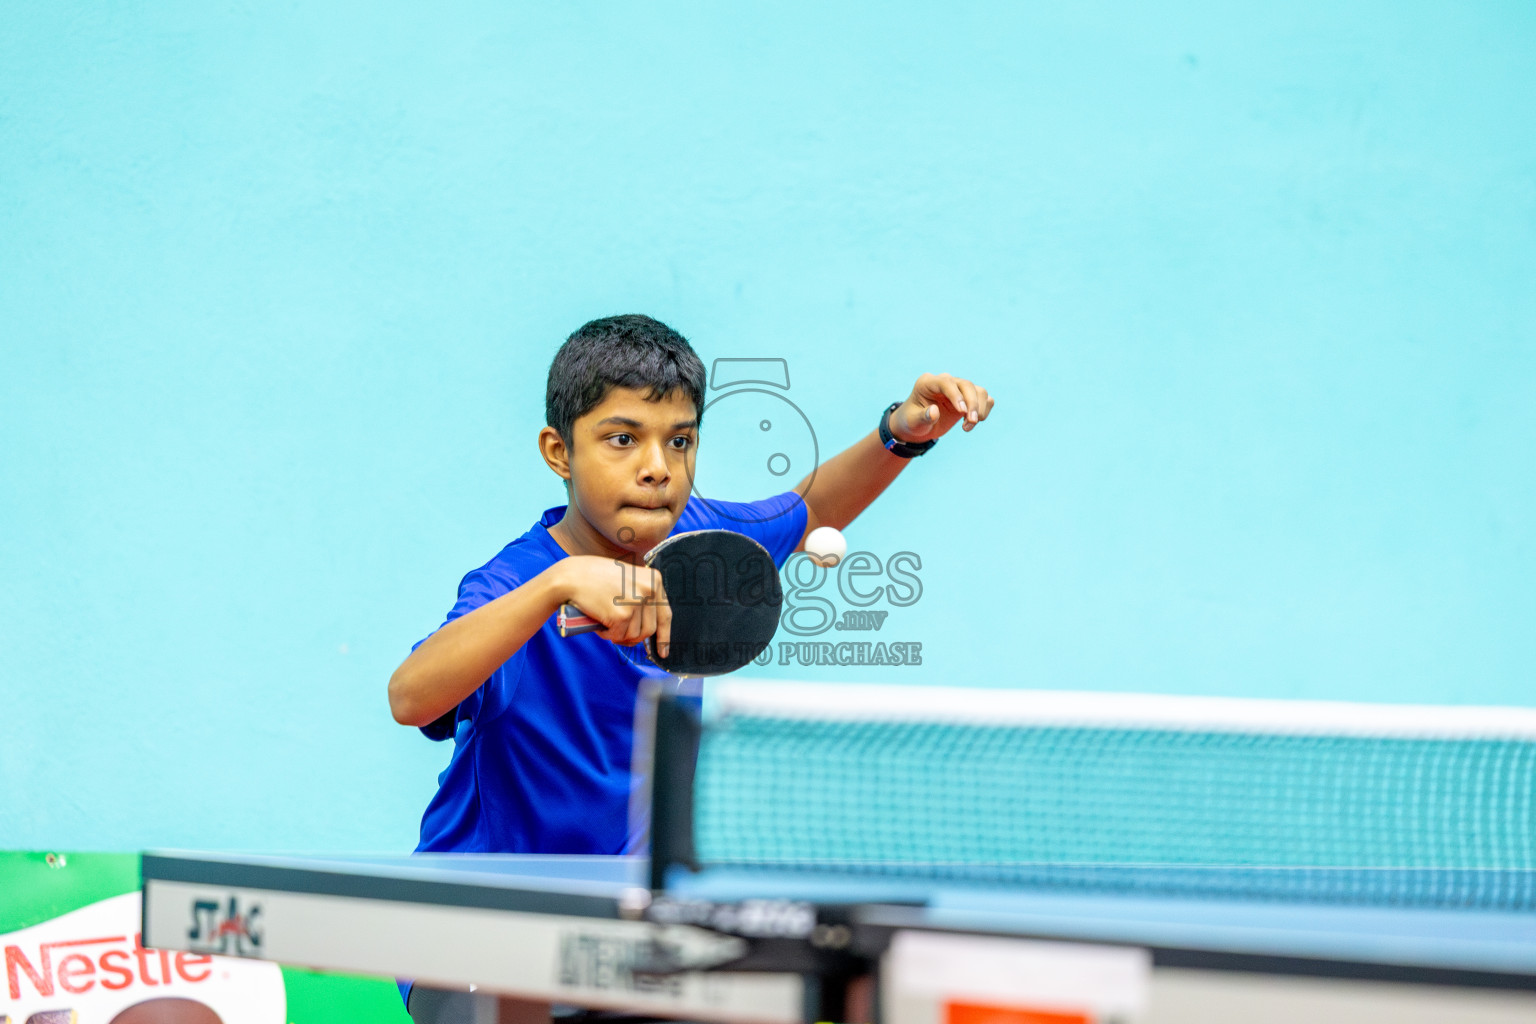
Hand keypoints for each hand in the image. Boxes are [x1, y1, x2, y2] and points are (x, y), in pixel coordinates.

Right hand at [554, 555, 672, 654]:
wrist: (571, 576)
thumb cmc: (595, 577)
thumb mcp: (627, 579)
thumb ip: (642, 597)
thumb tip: (650, 629)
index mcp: (654, 580)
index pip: (665, 615)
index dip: (664, 636)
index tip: (662, 651)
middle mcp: (649, 589)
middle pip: (649, 629)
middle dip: (634, 637)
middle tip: (617, 632)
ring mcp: (636, 602)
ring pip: (634, 636)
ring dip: (618, 635)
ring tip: (605, 620)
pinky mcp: (622, 615)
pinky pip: (619, 636)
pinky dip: (607, 635)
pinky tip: (599, 622)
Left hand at [889, 372, 994, 442]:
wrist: (918, 426)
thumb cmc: (912, 422)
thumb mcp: (913, 422)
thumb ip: (922, 417)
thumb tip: (934, 412)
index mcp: (927, 382)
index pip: (946, 382)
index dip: (956, 395)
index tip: (962, 412)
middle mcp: (945, 381)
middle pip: (966, 385)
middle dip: (972, 404)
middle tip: (971, 423)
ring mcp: (958, 389)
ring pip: (979, 391)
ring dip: (978, 409)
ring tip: (967, 426)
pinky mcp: (968, 398)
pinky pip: (984, 398)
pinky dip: (984, 410)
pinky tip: (972, 422)